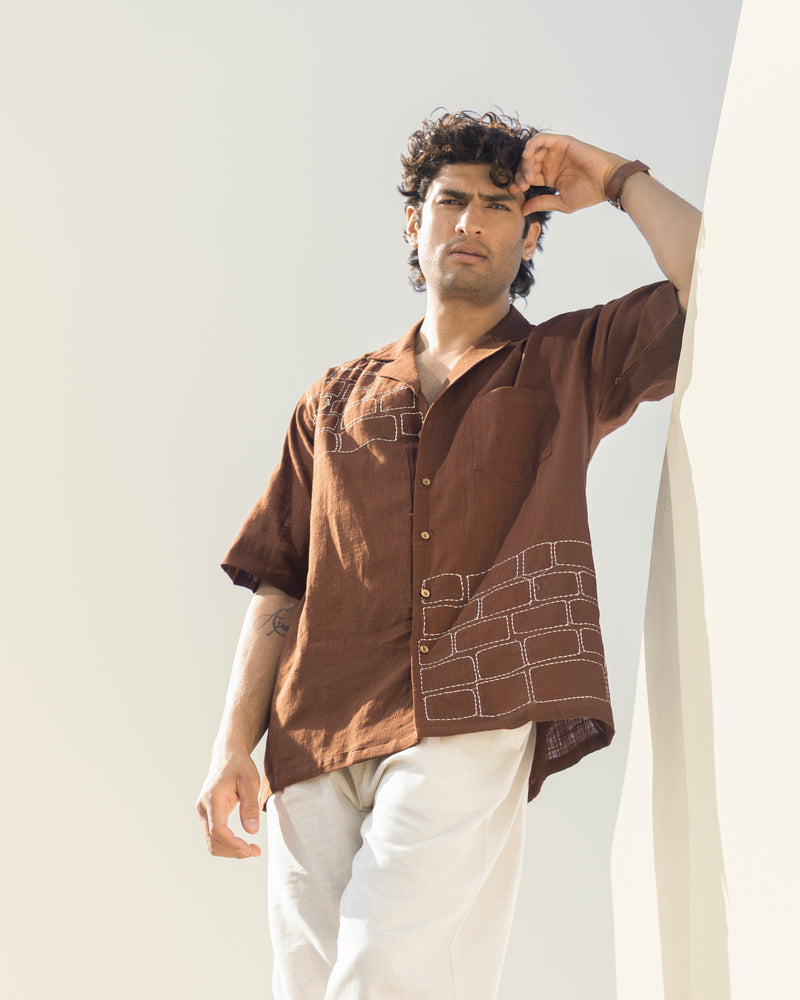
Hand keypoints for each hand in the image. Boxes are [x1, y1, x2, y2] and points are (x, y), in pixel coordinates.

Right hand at [196, 752, 262, 858]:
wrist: (227, 756)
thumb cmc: (240, 766)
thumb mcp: (250, 782)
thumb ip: (250, 805)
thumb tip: (252, 831)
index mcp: (212, 799)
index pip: (217, 830)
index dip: (232, 844)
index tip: (249, 850)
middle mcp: (203, 808)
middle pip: (213, 840)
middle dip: (233, 851)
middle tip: (256, 852)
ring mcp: (202, 812)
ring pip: (211, 842)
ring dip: (230, 851)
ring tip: (251, 850)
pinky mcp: (206, 815)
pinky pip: (212, 836)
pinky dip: (226, 844)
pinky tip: (241, 844)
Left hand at [509, 134, 627, 215]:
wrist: (606, 182)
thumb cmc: (589, 194)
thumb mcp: (561, 202)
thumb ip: (542, 203)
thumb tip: (522, 210)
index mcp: (551, 177)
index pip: (529, 177)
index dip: (519, 183)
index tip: (513, 191)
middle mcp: (551, 163)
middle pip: (527, 165)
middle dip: (521, 175)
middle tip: (522, 185)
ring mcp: (556, 152)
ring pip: (532, 152)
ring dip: (525, 164)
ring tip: (528, 176)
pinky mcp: (561, 142)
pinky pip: (540, 139)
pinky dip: (531, 145)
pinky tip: (527, 156)